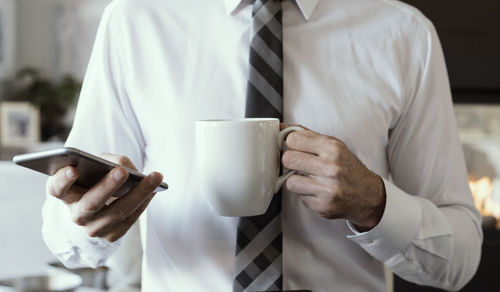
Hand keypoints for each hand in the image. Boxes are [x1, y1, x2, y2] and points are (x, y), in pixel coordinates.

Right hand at [46, 154, 162, 241]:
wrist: (102, 206)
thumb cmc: (97, 179)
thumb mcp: (96, 167)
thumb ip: (106, 162)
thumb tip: (125, 166)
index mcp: (66, 194)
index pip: (57, 189)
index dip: (62, 180)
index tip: (73, 169)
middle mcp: (76, 214)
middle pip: (91, 203)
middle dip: (108, 186)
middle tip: (122, 171)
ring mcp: (93, 228)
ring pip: (118, 212)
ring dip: (138, 193)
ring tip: (155, 177)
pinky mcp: (111, 236)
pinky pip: (130, 219)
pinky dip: (143, 202)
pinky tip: (154, 190)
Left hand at [281, 124, 385, 231]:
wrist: (368, 195)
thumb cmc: (346, 167)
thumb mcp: (332, 145)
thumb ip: (306, 135)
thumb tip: (279, 127)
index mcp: (332, 148)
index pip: (293, 139)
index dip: (291, 144)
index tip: (296, 148)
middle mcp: (331, 167)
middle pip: (288, 159)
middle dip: (290, 161)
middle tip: (299, 164)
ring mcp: (327, 188)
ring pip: (289, 181)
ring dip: (295, 180)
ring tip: (307, 179)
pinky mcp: (323, 206)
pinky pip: (298, 197)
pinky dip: (303, 193)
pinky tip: (315, 190)